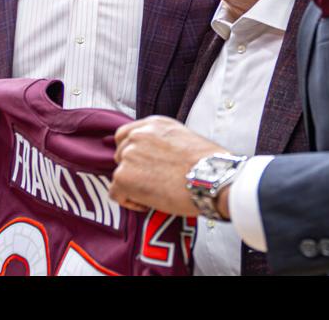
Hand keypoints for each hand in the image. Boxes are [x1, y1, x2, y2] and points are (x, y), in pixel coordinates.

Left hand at [110, 116, 227, 216]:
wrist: (212, 178)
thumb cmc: (208, 164)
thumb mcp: (185, 139)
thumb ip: (163, 143)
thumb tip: (156, 159)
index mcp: (154, 124)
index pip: (126, 135)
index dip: (132, 152)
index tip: (142, 165)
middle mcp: (138, 135)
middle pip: (121, 155)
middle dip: (134, 170)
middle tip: (154, 182)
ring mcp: (129, 155)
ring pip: (120, 175)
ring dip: (133, 186)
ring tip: (156, 194)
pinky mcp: (124, 177)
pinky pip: (116, 193)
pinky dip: (130, 201)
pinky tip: (149, 204)